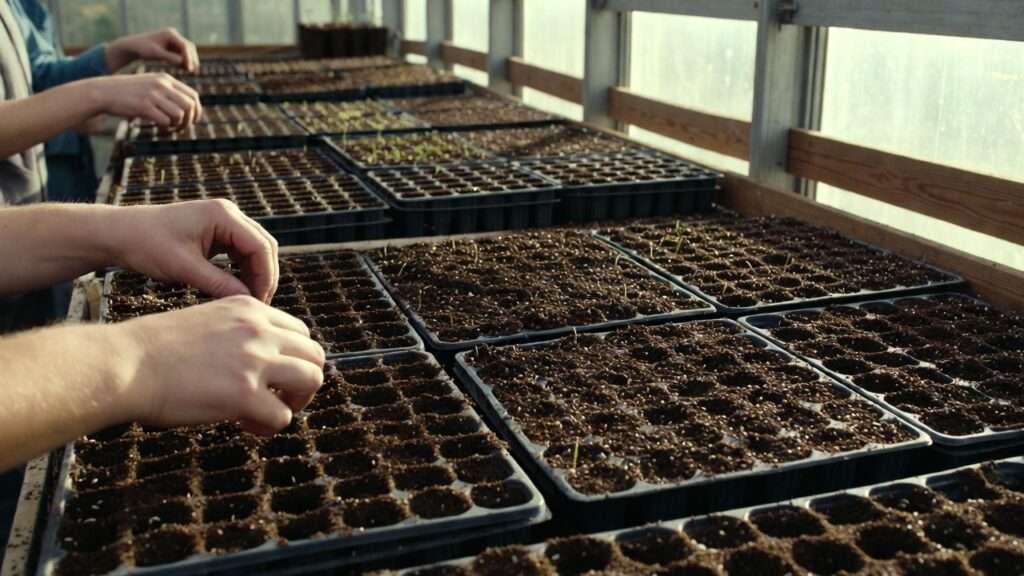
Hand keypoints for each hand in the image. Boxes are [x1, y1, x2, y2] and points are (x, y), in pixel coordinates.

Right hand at [84, 73, 200, 127]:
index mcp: (166, 79)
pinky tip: (161, 129)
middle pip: (190, 106)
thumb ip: (168, 92)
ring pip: (180, 114)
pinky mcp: (143, 106)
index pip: (193, 96)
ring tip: (170, 129)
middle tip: (181, 128)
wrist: (104, 92)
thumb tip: (188, 109)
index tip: (191, 120)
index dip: (196, 111)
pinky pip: (165, 121)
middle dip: (190, 121)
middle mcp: (162, 85)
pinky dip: (166, 128)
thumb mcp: (151, 84)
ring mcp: (153, 95)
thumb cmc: (129, 93)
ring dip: (178, 126)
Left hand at [106, 27, 198, 72]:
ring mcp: (173, 40)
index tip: (189, 69)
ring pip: (187, 51)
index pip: (185, 46)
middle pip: (189, 48)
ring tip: (189, 72)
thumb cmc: (142, 49)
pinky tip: (183, 69)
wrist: (133, 46)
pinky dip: (184, 61)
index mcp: (170, 34)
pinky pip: (182, 54)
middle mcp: (173, 35)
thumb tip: (182, 62)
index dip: (189, 58)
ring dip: (189, 61)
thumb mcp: (155, 54)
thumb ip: (169, 57)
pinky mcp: (172, 46)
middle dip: (192, 59)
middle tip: (193, 72)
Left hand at [106, 200, 278, 302]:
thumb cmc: (146, 245)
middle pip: (263, 246)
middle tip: (258, 303)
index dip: (265, 276)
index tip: (259, 301)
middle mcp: (228, 213)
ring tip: (248, 299)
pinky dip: (242, 270)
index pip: (260, 246)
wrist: (118, 234)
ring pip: (253, 250)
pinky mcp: (215, 232)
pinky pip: (239, 251)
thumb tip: (248, 301)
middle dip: (263, 275)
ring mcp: (222, 221)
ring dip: (254, 273)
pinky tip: (236, 288)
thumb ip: (220, 283)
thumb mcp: (185, 268)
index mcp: (223, 215)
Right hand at [114, 297, 324, 433]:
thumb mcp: (208, 321)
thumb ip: (241, 334)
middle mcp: (258, 330)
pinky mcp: (245, 393)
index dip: (292, 358)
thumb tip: (264, 363)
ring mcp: (255, 360)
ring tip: (268, 413)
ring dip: (295, 402)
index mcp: (249, 309)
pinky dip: (269, 426)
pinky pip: (282, 416)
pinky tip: (246, 425)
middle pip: (315, 355)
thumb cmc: (154, 349)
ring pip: (311, 380)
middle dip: (304, 381)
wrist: (125, 363)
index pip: (299, 332)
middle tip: (280, 398)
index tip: (272, 375)